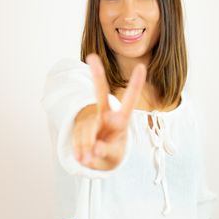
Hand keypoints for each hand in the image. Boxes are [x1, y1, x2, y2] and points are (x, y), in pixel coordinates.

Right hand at [72, 53, 145, 169]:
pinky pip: (77, 138)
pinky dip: (79, 151)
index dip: (136, 84)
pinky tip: (82, 158)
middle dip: (97, 75)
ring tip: (87, 160)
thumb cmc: (112, 151)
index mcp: (122, 119)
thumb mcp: (113, 155)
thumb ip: (106, 152)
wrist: (97, 158)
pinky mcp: (78, 125)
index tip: (142, 66)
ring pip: (87, 128)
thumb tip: (94, 150)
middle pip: (101, 94)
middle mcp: (106, 114)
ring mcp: (91, 118)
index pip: (130, 100)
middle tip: (91, 57)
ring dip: (86, 147)